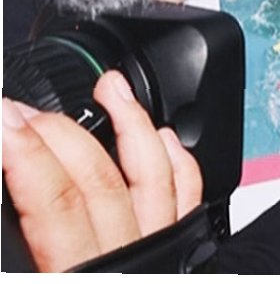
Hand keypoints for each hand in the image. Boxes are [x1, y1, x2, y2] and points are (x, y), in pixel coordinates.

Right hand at [1, 70, 202, 271]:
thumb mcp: (21, 283)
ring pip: (152, 175)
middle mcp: (127, 262)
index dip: (24, 152)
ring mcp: (160, 254)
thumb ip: (10, 256)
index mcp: (76, 275)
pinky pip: (188, 198)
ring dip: (130, 124)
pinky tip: (162, 135)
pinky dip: (176, 161)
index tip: (1, 118)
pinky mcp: (182, 256)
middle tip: (19, 108)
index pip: (52, 199)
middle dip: (57, 132)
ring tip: (111, 86)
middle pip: (97, 177)